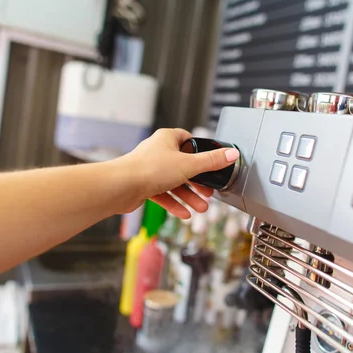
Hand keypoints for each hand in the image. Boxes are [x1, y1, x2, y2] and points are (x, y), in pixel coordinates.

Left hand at [123, 128, 238, 217]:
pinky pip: (163, 194)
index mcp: (167, 139)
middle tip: (209, 192)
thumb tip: (231, 154)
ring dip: (188, 196)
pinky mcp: (143, 186)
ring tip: (201, 208)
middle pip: (184, 166)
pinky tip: (184, 214)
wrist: (120, 186)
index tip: (212, 162)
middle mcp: (158, 152)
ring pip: (174, 182)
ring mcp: (150, 169)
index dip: (201, 151)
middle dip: (197, 182)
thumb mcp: (188, 165)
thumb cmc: (148, 169)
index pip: (188, 140)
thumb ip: (212, 161)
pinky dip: (174, 203)